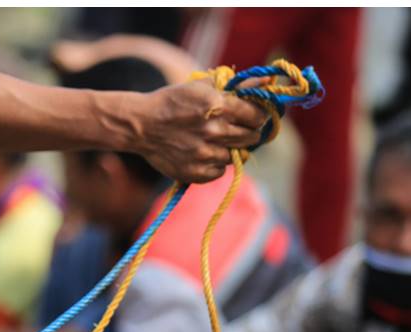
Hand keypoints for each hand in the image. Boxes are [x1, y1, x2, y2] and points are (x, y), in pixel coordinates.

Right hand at [128, 80, 267, 183]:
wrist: (142, 126)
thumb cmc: (173, 102)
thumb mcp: (202, 87)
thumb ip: (236, 86)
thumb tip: (268, 80)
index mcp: (219, 105)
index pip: (256, 116)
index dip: (257, 116)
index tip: (252, 117)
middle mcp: (214, 131)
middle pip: (251, 138)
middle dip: (248, 133)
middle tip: (237, 130)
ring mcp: (205, 154)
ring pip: (235, 156)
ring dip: (229, 149)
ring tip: (214, 141)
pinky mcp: (196, 172)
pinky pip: (219, 172)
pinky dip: (215, 164)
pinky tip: (203, 153)